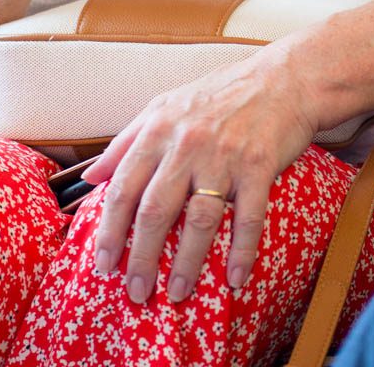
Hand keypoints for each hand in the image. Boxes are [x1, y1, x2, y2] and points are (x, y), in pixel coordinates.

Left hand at [85, 48, 319, 302]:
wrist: (282, 80)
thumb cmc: (219, 96)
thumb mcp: (163, 107)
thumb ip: (125, 142)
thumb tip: (91, 178)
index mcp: (159, 130)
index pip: (124, 189)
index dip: (111, 231)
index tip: (103, 265)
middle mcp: (187, 144)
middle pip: (156, 210)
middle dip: (142, 257)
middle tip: (137, 292)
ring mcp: (225, 156)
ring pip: (200, 219)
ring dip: (187, 262)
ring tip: (178, 292)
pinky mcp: (260, 165)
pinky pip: (249, 216)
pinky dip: (242, 250)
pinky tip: (236, 278)